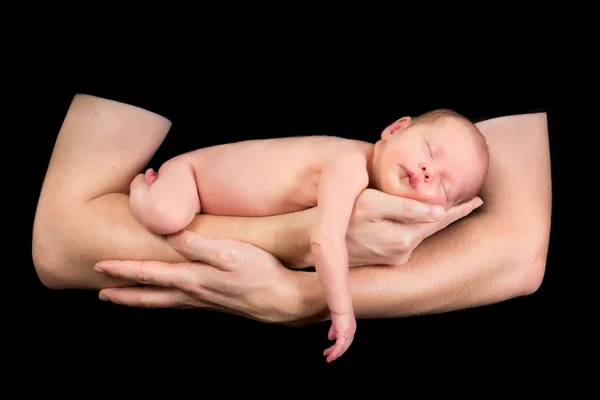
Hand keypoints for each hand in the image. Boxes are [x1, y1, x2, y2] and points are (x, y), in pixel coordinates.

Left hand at [94, 231, 318, 323]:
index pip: (150, 273)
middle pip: (151, 295)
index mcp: (193, 279)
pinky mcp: (219, 303)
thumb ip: (197, 244)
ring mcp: (206, 301)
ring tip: (125, 298)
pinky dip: (165, 301)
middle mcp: (195, 293)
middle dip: (124, 293)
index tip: (99, 267)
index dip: (123, 269)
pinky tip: (170, 298)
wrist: (287, 300)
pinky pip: (181, 303)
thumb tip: (168, 236)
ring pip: (164, 302)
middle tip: (101, 293)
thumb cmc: (262, 274)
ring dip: (141, 300)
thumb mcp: (229, 252)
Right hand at [323, 312, 355, 362]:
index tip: (332, 350)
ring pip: (342, 348)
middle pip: (344, 347)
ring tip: (328, 358)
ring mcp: (348, 334)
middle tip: (330, 358)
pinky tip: (330, 355)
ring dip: (335, 354)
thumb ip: (334, 332)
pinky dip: (335, 352)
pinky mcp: (344, 335)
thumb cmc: (339, 311)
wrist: (340, 307)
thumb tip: (330, 338)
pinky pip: (339, 346)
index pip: (345, 342)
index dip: (339, 347)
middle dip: (336, 353)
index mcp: (350, 330)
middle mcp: (351, 333)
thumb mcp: (336, 324)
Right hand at [345, 189, 482, 265]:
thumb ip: (404, 208)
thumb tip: (437, 212)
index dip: (458, 209)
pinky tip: (412, 221)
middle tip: (472, 201)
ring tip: (444, 207)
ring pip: (420, 235)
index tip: (477, 200)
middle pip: (432, 228)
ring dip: (432, 222)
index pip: (438, 219)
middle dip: (451, 215)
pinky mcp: (384, 259)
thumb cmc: (340, 214)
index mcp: (402, 237)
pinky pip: (406, 241)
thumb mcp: (371, 204)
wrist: (315, 240)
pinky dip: (415, 229)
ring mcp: (393, 257)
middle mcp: (401, 251)